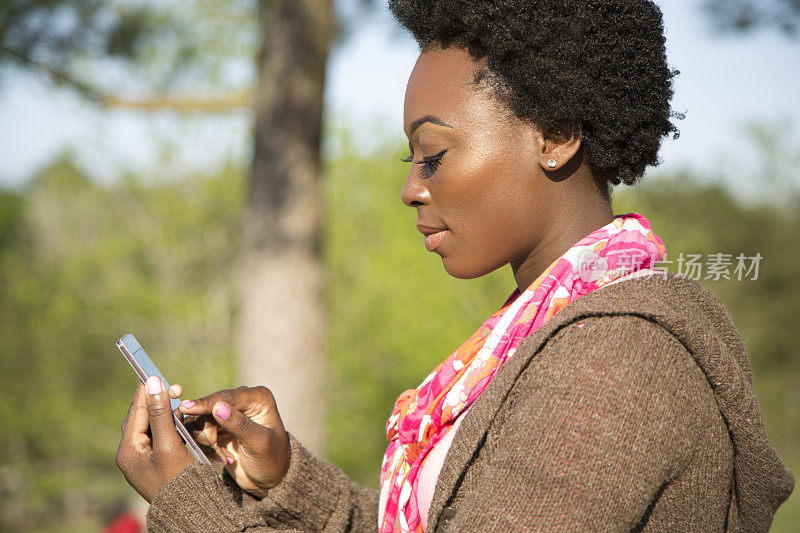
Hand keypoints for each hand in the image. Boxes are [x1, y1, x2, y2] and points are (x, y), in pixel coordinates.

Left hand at [116, 376, 195, 502]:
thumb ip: (160, 413)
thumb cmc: (177, 480)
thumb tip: (153, 382)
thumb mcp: (168, 444)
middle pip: (142, 417)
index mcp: (128, 450)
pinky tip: (185, 420)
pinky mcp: (159, 462)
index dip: (146, 391)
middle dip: (158, 400)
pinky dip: (173, 425)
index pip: (135, 411)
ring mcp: (146, 459)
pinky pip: (163, 436)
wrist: (190, 511)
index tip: (156, 373)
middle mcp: (134, 454)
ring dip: (168, 412)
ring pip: (154, 426)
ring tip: (183, 403)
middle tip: (177, 388)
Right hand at [178, 386, 289, 497]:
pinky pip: (201, 432)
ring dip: (209, 441)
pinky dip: (207, 447)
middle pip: (210, 408)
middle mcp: (242, 401)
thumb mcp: (260, 443)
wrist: (268, 479)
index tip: (186, 407)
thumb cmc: (271, 460)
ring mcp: (229, 413)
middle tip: (217, 449)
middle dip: (209, 431)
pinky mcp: (218, 427)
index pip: (226, 397)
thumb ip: (239, 425)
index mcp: (257, 398)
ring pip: (202, 420)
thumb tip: (218, 407)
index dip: (205, 403)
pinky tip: (223, 457)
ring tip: (225, 457)